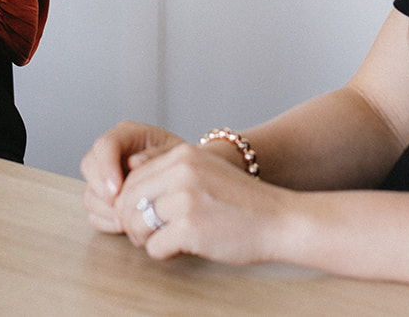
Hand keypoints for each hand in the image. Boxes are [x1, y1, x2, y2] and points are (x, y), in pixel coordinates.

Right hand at [81, 120, 186, 233]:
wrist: (186, 180)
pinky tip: (125, 225)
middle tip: (123, 207)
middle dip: (103, 190)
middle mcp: (111, 153)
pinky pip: (93, 212)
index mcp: (127, 134)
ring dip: (107, 209)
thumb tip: (133, 163)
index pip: (105, 145)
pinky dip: (106, 221)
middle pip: (89, 166)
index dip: (106, 167)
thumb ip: (156, 155)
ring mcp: (105, 176)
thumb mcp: (176, 154)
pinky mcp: (104, 198)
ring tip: (130, 219)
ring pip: (90, 192)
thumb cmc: (182, 164)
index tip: (116, 188)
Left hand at [112, 140, 290, 264]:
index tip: (144, 217)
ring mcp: (185, 199)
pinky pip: (153, 247)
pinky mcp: (189, 228)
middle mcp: (181, 171)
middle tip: (148, 235)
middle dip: (132, 223)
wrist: (280, 220)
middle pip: (128, 201)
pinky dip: (163, 253)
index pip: (132, 179)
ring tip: (166, 241)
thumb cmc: (242, 202)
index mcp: (183, 155)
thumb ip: (170, 172)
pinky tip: (183, 248)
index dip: (131, 204)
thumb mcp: (205, 171)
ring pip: (136, 224)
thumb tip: (129, 178)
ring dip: (145, 239)